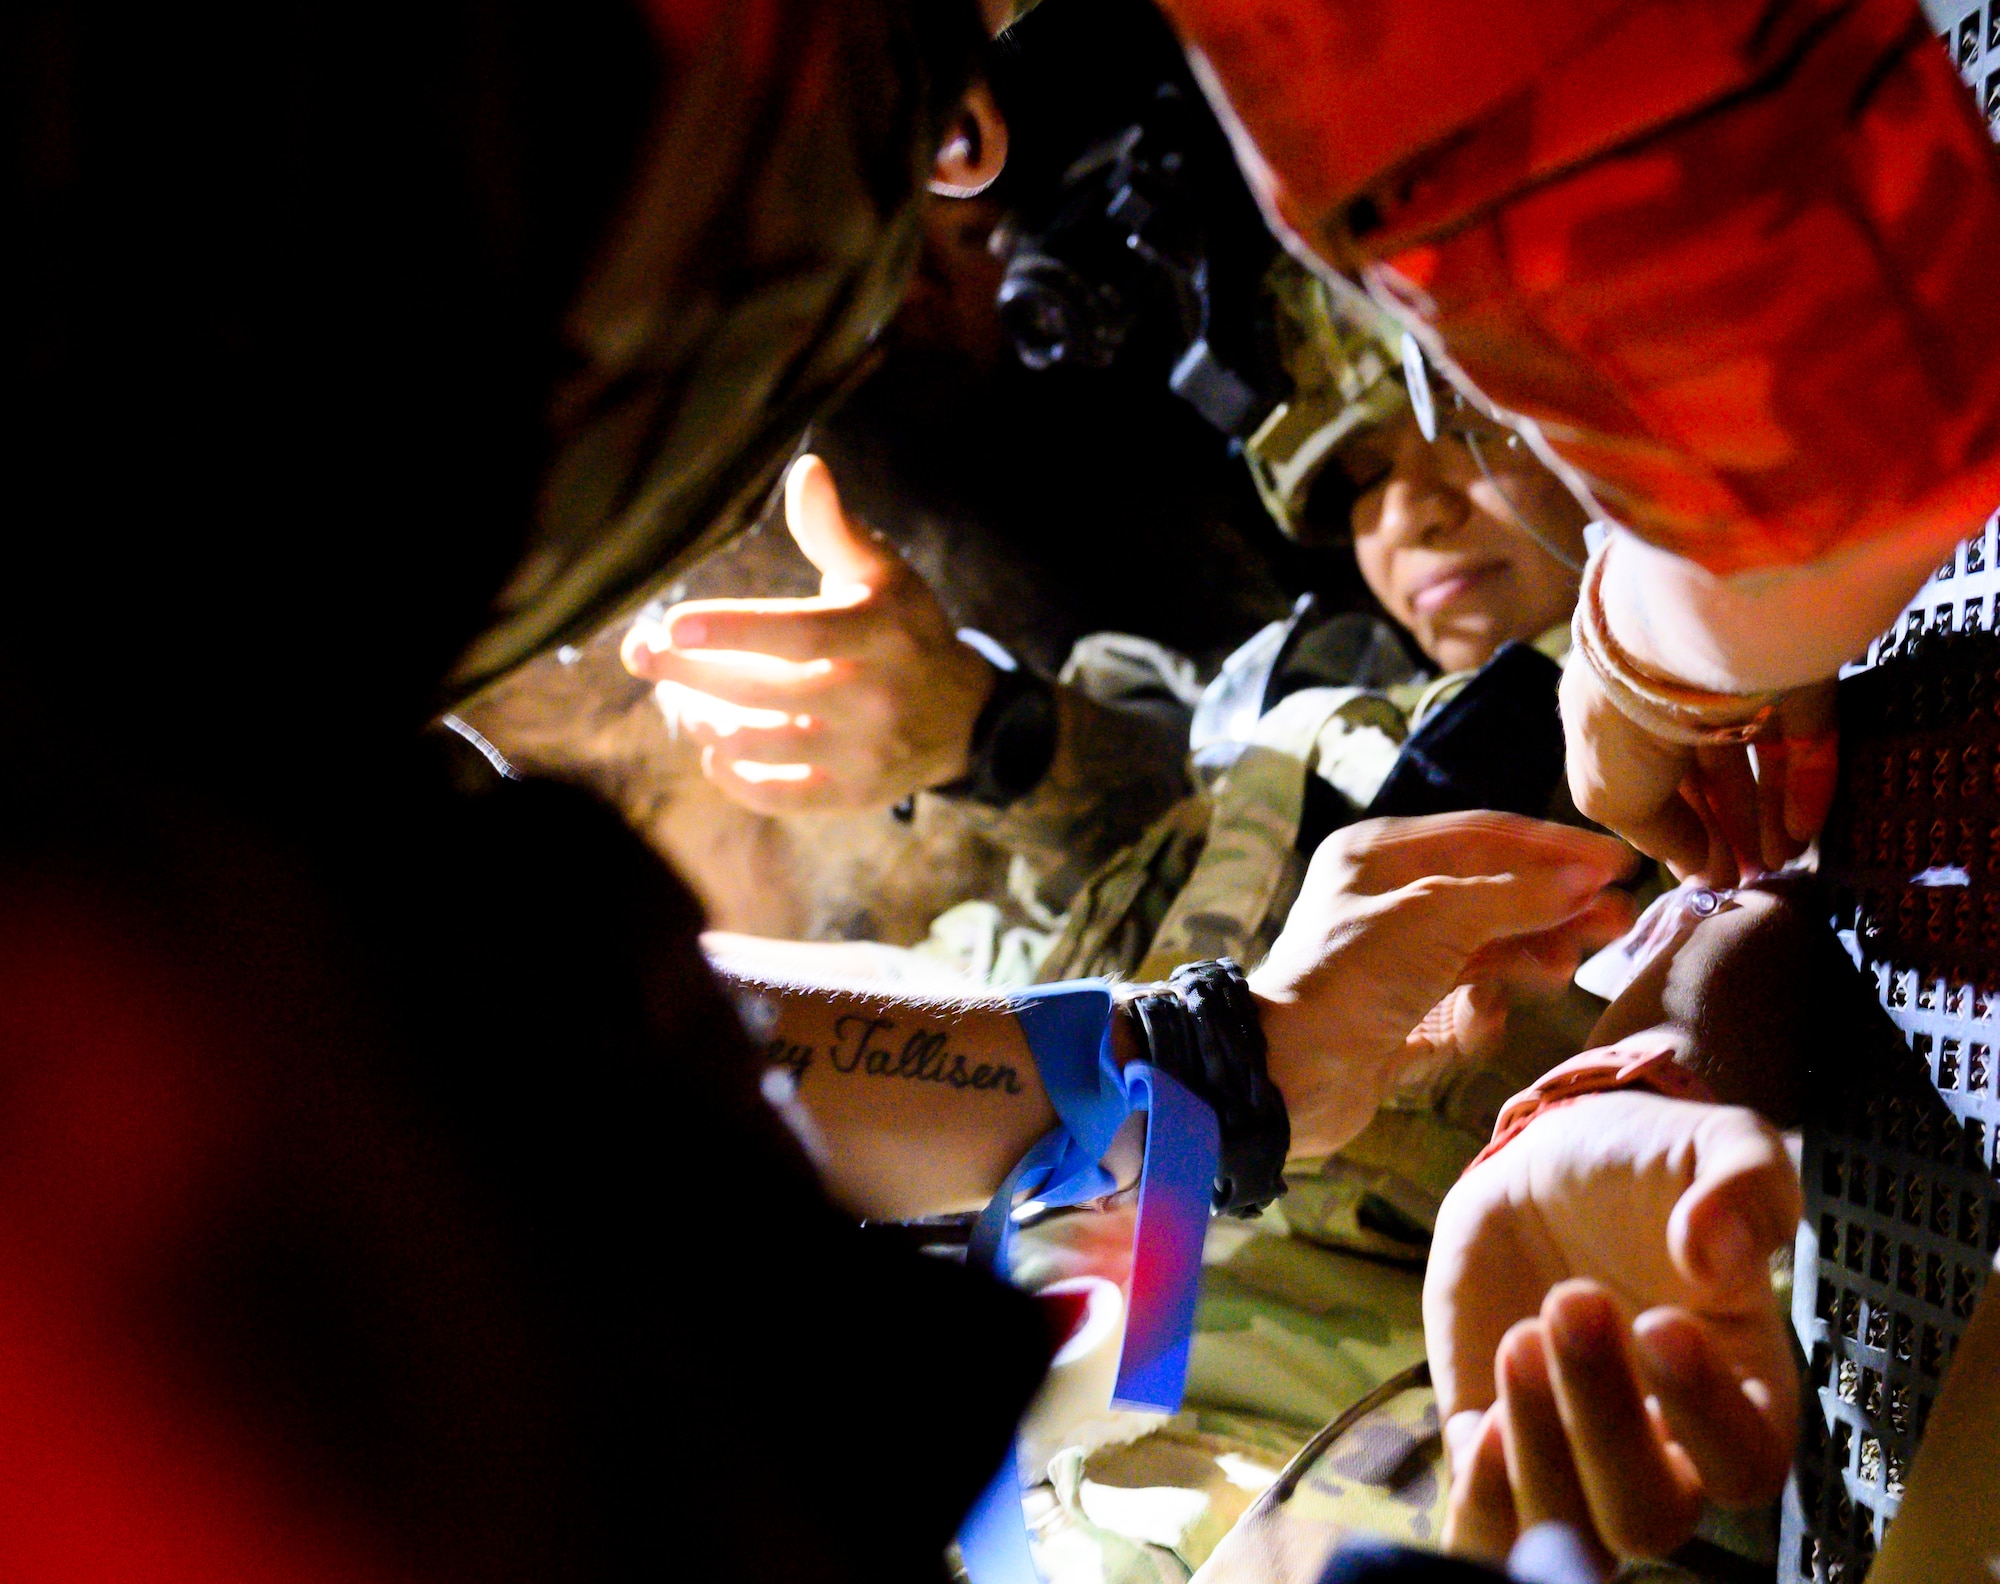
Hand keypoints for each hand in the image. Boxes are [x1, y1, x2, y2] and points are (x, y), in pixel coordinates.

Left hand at [621, 454, 995, 812]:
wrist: (966, 716)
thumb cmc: (907, 630)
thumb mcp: (884, 575)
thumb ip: (835, 529)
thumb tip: (806, 470)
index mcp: (880, 634)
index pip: (799, 634)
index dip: (733, 630)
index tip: (673, 623)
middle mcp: (875, 697)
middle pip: (765, 691)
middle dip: (692, 675)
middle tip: (643, 654)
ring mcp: (865, 753)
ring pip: (763, 744)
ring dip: (707, 722)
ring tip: (683, 700)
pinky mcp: (853, 795)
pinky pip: (780, 795)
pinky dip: (735, 776)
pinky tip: (716, 750)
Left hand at [1247, 812, 1636, 1155]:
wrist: (1292, 1073)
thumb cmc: (1350, 976)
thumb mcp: (1437, 916)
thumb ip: (1517, 896)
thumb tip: (1588, 879)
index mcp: (1378, 855)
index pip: (1485, 836)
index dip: (1554, 848)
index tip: (1617, 863)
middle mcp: (1387, 899)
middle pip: (1493, 892)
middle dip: (1554, 905)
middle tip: (1616, 920)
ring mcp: (1397, 958)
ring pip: (1486, 945)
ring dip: (1531, 953)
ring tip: (1570, 965)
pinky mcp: (1405, 1013)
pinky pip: (1466, 998)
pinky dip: (1487, 1005)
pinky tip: (1491, 1016)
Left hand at [1424, 1088, 1800, 1564]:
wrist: (1547, 1161)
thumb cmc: (1648, 1165)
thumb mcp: (1717, 1145)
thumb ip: (1745, 1186)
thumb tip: (1716, 1250)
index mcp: (1741, 1393)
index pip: (1747, 1463)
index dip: (1707, 1416)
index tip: (1661, 1323)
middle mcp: (1664, 1448)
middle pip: (1649, 1516)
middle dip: (1603, 1423)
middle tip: (1571, 1302)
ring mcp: (1573, 1453)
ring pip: (1569, 1532)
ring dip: (1537, 1454)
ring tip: (1520, 1339)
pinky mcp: (1491, 1439)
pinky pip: (1488, 1524)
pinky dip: (1481, 1500)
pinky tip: (1481, 1425)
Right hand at [1560, 651, 1836, 884]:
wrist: (1675, 652)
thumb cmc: (1619, 728)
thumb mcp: (1612, 801)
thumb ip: (1660, 840)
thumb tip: (1701, 872)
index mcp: (1621, 716)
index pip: (1655, 778)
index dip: (1680, 828)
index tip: (1705, 875)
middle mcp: (1678, 697)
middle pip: (1712, 771)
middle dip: (1730, 828)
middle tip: (1750, 877)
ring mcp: (1739, 684)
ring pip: (1759, 757)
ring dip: (1770, 814)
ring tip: (1780, 864)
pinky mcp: (1795, 677)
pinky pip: (1804, 736)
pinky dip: (1805, 782)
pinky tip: (1801, 829)